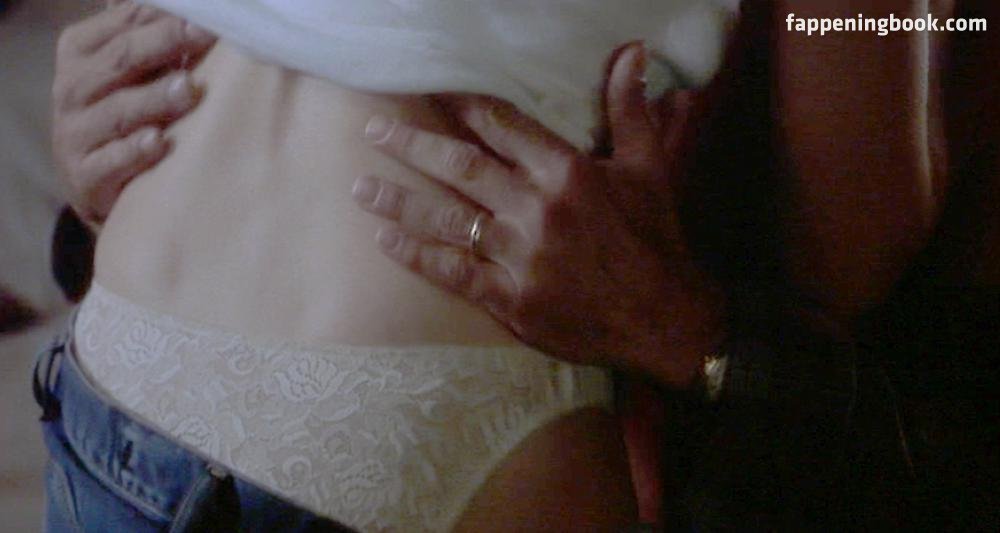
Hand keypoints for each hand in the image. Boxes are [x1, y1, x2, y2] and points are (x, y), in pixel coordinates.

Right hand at [52, 1, 215, 227]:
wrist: (91, 181)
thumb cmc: (121, 111)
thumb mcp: (129, 71)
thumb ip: (150, 36)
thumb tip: (197, 8)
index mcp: (82, 50)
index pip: (125, 23)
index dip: (166, 15)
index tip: (208, 12)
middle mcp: (73, 87)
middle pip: (121, 59)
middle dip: (163, 44)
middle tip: (203, 34)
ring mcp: (75, 132)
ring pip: (117, 111)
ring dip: (154, 99)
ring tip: (188, 89)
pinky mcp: (84, 175)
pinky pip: (109, 162)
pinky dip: (133, 153)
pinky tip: (158, 143)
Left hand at [353, 44, 725, 387]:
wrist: (665, 320)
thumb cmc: (656, 240)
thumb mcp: (649, 168)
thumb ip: (629, 108)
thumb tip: (632, 52)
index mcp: (567, 171)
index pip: (501, 125)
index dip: (460, 103)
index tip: (428, 89)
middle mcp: (536, 208)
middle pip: (460, 166)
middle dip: (411, 144)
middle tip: (372, 130)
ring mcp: (519, 256)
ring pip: (446, 218)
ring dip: (399, 200)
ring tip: (359, 186)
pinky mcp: (511, 299)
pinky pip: (453, 272)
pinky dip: (417, 255)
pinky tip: (385, 240)